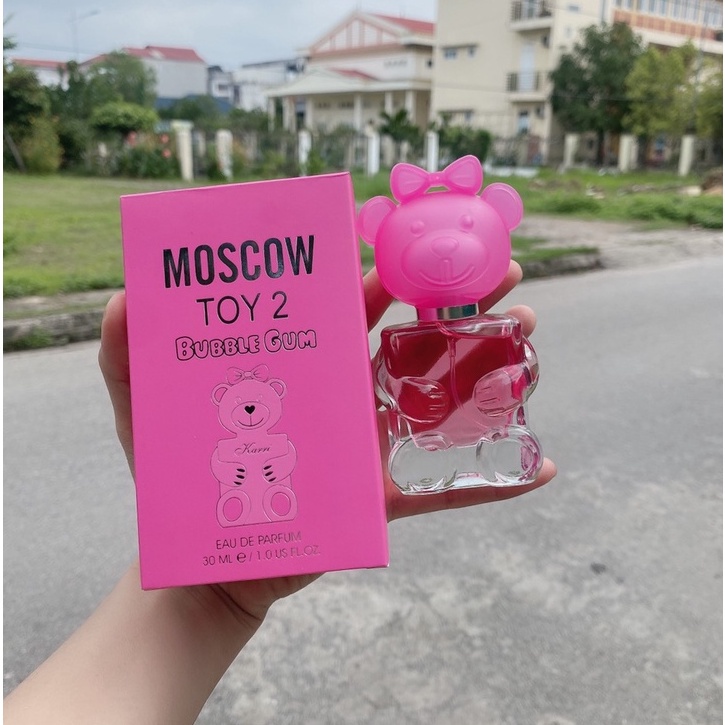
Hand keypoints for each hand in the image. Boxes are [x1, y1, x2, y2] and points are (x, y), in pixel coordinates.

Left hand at [99, 262, 555, 627]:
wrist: (211, 559)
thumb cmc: (179, 478)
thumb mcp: (142, 412)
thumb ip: (125, 355)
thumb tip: (126, 296)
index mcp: (308, 364)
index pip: (353, 307)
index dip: (388, 273)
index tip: (418, 246)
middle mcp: (350, 394)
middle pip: (414, 337)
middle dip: (460, 299)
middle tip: (504, 268)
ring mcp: (375, 443)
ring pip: (444, 397)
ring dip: (494, 365)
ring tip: (531, 331)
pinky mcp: (387, 498)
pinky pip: (451, 490)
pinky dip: (499, 482)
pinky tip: (543, 466)